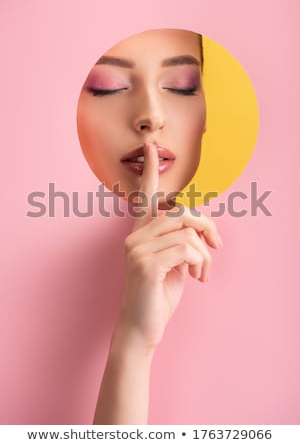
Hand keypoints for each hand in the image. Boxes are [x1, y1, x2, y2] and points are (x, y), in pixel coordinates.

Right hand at [115, 142, 221, 351]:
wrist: (141, 329)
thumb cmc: (157, 297)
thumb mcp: (173, 265)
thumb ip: (180, 243)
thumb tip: (201, 231)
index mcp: (140, 235)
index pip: (145, 197)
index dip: (150, 171)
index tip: (151, 147)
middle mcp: (135, 237)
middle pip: (182, 212)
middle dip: (208, 227)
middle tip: (217, 247)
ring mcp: (137, 250)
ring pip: (188, 231)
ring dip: (205, 254)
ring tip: (203, 273)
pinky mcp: (146, 265)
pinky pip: (188, 249)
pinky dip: (201, 263)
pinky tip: (198, 279)